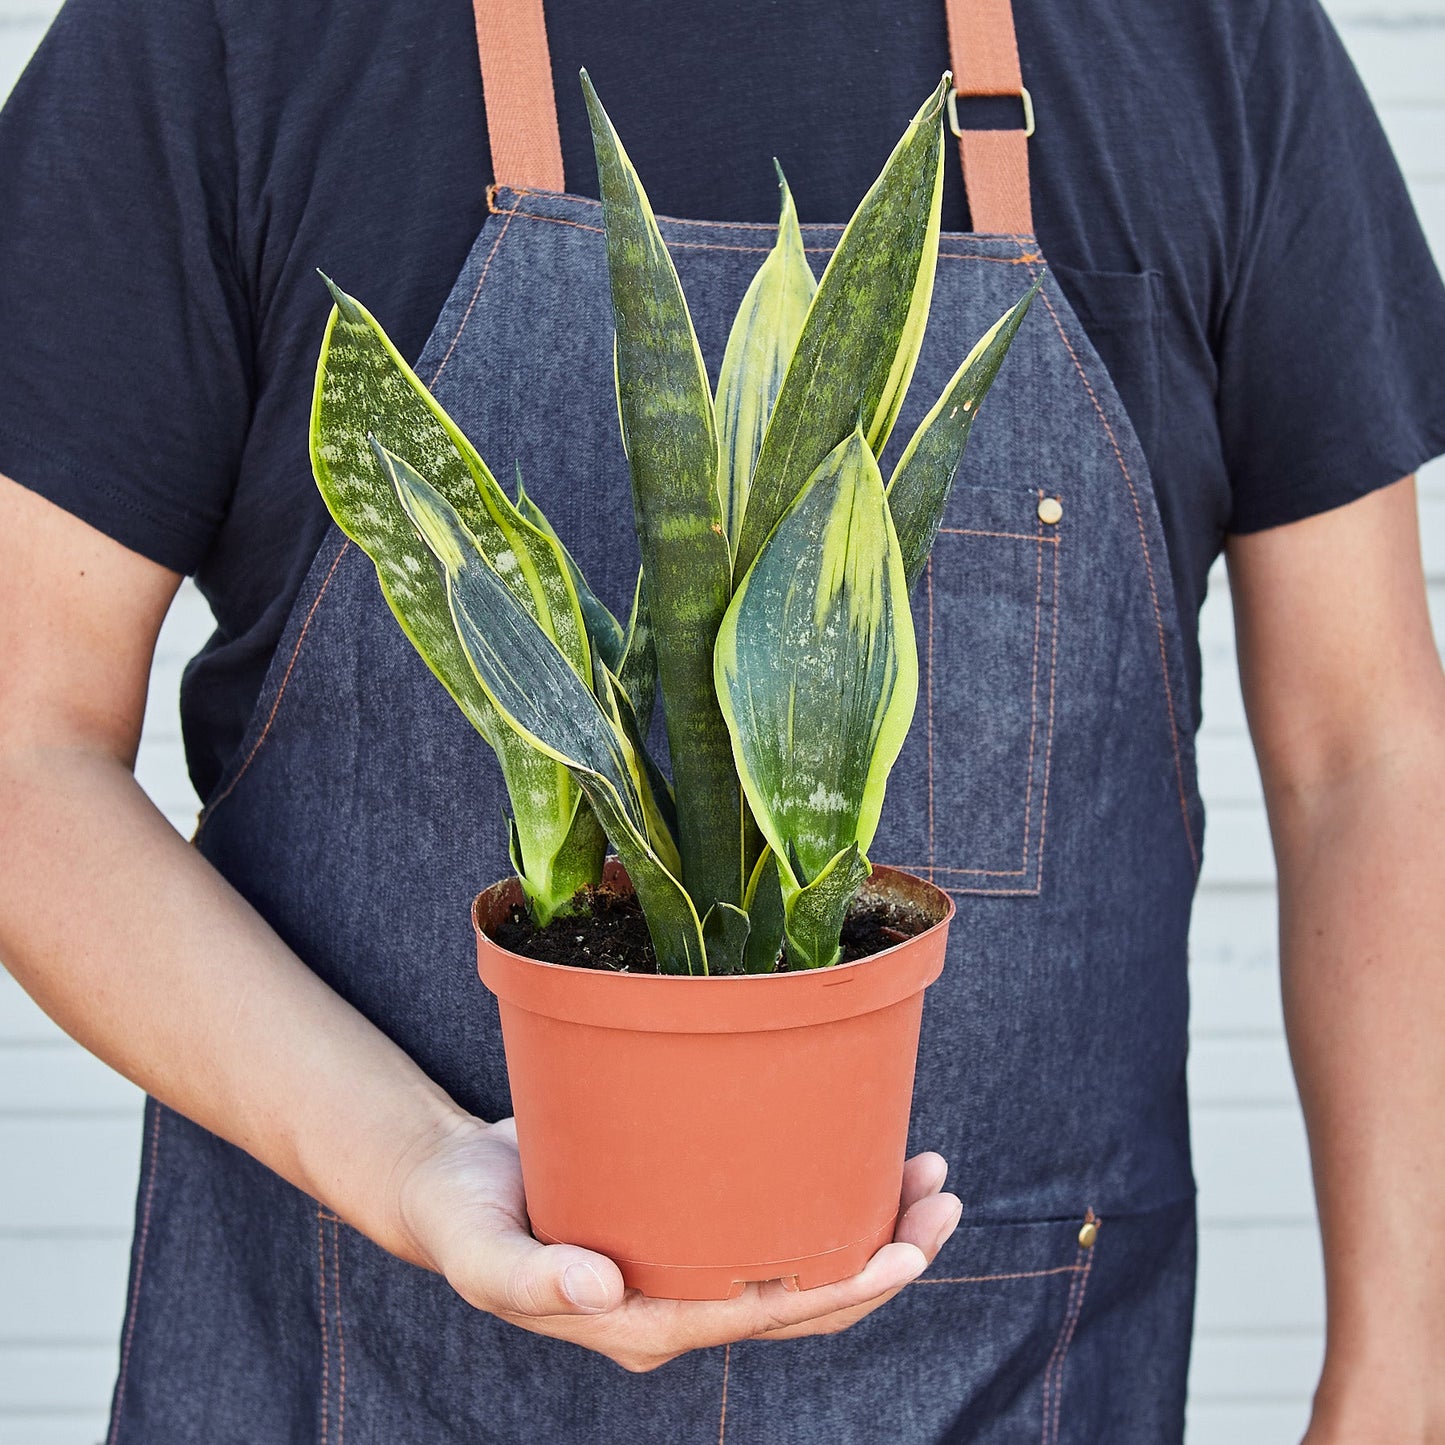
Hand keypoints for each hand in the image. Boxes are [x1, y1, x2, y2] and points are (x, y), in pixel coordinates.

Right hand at [395, 1114, 960, 1371]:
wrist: (454, 1186)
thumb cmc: (464, 1220)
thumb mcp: (481, 1253)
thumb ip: (534, 1275)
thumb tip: (605, 1289)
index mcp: (643, 1322)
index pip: (756, 1317)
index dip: (832, 1292)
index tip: (899, 1258)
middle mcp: (682, 1301)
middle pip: (803, 1297)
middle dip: (883, 1260)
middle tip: (943, 1203)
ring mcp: (693, 1263)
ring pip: (804, 1263)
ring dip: (876, 1229)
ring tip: (933, 1180)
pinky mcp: (694, 1220)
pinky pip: (776, 1221)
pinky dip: (829, 1195)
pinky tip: (868, 1157)